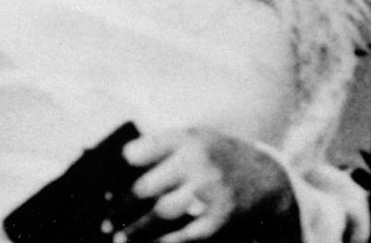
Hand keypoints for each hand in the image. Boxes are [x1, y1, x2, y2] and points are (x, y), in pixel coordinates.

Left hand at [109, 127, 295, 242]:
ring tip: (118, 239)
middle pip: (145, 187)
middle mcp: (197, 162)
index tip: (104, 184)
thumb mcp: (195, 138)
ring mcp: (209, 191)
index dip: (119, 170)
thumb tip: (118, 171)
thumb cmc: (217, 156)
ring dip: (134, 230)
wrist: (265, 177)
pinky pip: (183, 235)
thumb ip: (163, 149)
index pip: (138, 152)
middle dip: (121, 207)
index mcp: (186, 138)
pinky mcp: (218, 217)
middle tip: (106, 220)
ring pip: (160, 214)